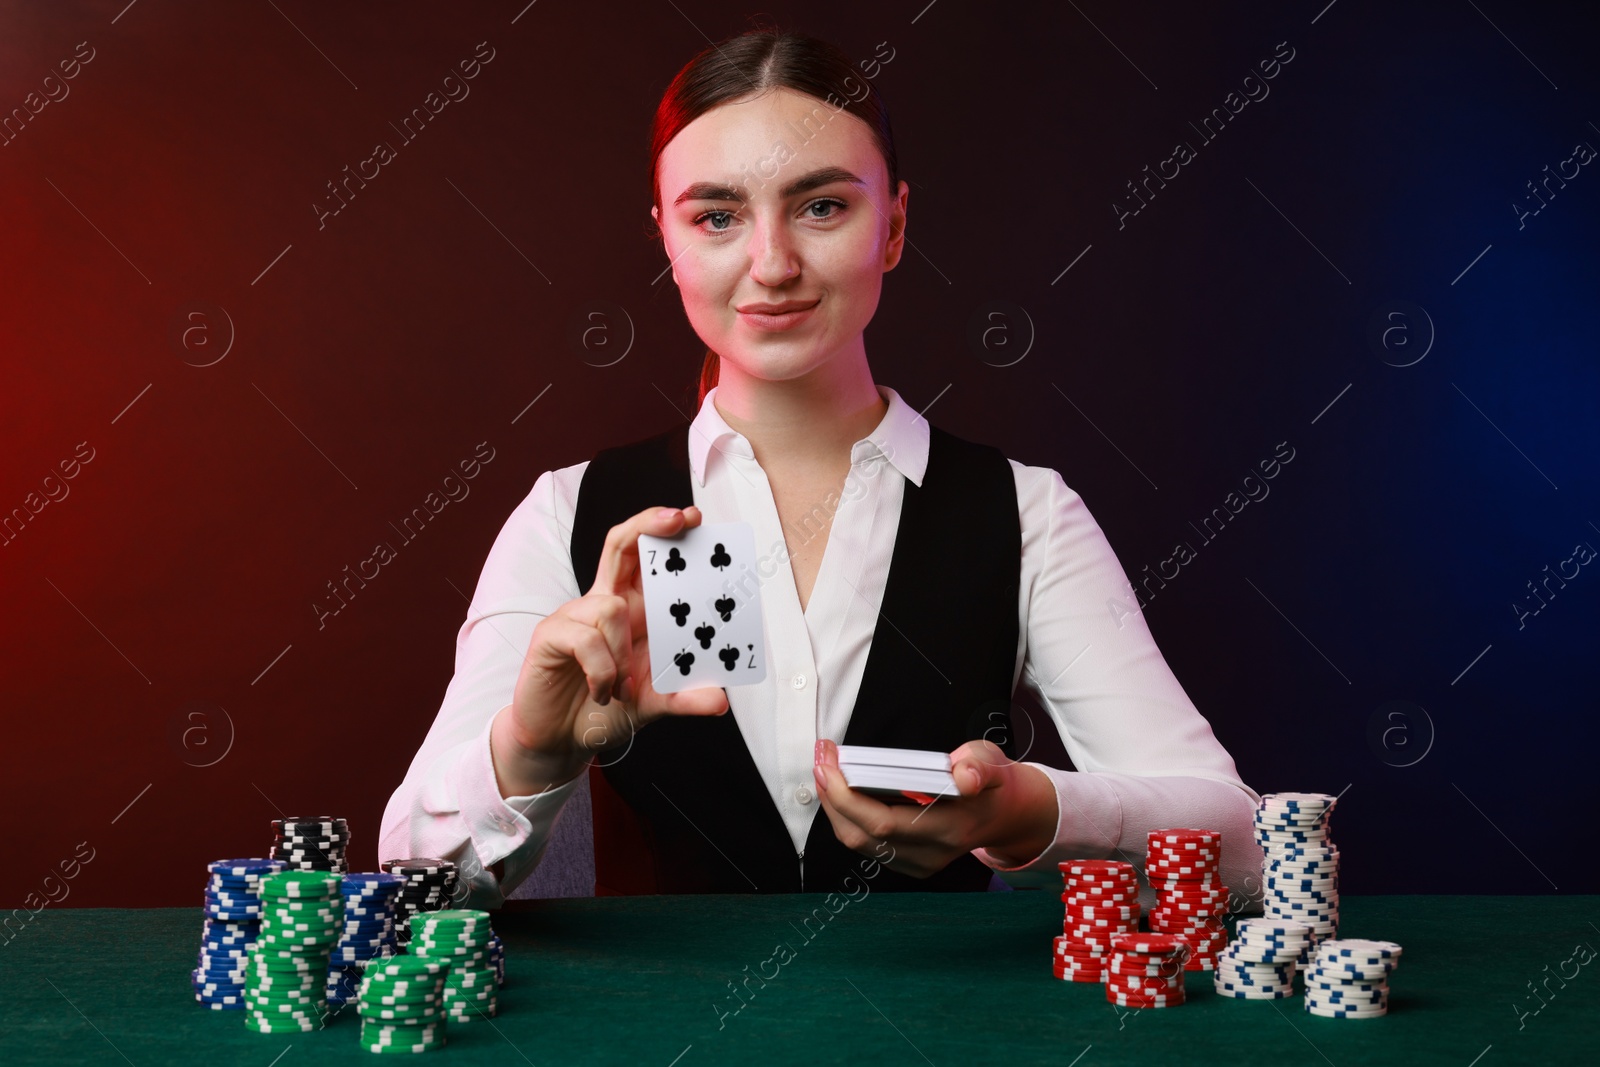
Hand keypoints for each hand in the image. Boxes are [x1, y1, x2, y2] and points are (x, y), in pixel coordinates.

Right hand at [490, 505, 730, 796]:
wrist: (561, 740)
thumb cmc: (606, 709)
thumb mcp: (654, 703)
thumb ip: (685, 698)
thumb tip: (721, 700)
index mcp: (632, 611)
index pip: (645, 557)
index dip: (663, 531)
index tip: (693, 518)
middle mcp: (604, 604)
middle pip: (620, 545)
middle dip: (648, 524)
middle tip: (679, 519)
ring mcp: (574, 617)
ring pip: (611, 608)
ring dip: (624, 654)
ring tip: (624, 688)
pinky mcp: (550, 636)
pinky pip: (585, 639)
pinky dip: (602, 671)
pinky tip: (601, 692)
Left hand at [811, 739, 1057, 877]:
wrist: (1002, 812)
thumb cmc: (991, 782)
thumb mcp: (993, 762)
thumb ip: (979, 765)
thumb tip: (964, 776)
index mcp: (949, 828)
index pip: (883, 822)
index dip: (847, 795)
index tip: (830, 761)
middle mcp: (929, 854)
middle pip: (861, 834)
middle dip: (831, 795)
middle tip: (821, 757)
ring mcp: (917, 863)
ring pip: (857, 842)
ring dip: (833, 805)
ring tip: (824, 768)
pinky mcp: (907, 862)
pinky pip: (864, 843)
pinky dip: (845, 815)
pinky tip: (839, 787)